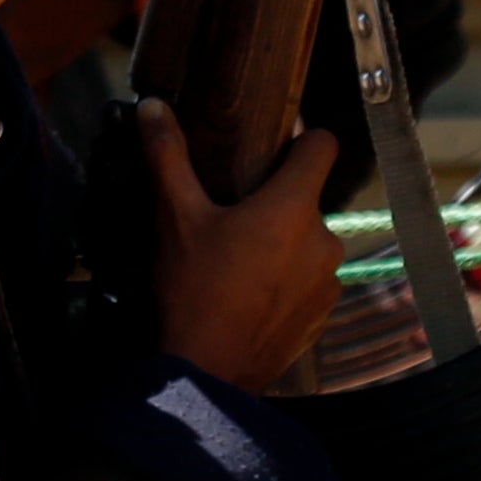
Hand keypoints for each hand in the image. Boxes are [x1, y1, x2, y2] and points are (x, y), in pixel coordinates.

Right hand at [142, 99, 340, 390]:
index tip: (275, 146)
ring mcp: (328, 281)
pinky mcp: (322, 316)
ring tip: (239, 262)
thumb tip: (153, 105)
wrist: (207, 376)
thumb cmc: (193, 289)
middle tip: (233, 217)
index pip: (323, 145)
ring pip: (309, 243)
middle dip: (277, 202)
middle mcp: (324, 239)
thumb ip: (168, 157)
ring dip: (284, 245)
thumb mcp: (176, 218)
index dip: (302, 138)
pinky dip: (287, 282)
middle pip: (308, 199)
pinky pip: (309, 282)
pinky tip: (251, 297)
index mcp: (294, 206)